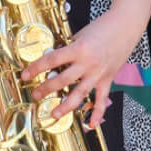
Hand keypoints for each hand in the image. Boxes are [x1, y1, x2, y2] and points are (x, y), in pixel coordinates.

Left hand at [21, 10, 138, 129]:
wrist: (125, 26)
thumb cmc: (102, 27)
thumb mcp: (80, 34)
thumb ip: (69, 48)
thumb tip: (55, 59)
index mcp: (78, 49)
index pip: (51, 60)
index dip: (36, 68)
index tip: (25, 75)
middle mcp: (87, 63)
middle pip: (62, 79)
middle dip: (46, 89)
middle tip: (35, 95)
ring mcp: (98, 73)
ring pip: (79, 93)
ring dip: (66, 105)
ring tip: (54, 114)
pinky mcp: (108, 79)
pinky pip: (102, 99)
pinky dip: (98, 113)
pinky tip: (91, 124)